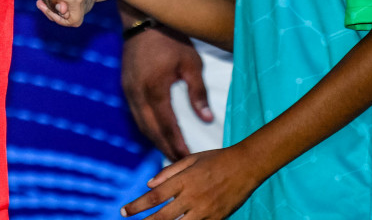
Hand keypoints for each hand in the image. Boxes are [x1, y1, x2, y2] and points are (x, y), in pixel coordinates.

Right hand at [121, 25, 212, 159]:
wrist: (143, 19)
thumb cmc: (171, 39)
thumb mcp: (190, 63)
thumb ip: (197, 92)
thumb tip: (207, 119)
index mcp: (155, 89)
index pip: (166, 126)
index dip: (176, 144)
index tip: (187, 158)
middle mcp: (138, 94)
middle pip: (150, 130)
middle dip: (165, 148)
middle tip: (179, 163)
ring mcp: (128, 90)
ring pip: (140, 124)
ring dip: (154, 140)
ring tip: (169, 152)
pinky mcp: (125, 86)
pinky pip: (135, 114)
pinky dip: (146, 127)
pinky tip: (156, 132)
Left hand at [122, 145, 262, 219]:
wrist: (247, 165)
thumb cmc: (218, 159)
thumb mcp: (192, 159)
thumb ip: (169, 171)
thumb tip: (149, 184)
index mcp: (184, 180)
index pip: (155, 196)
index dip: (137, 205)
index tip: (124, 211)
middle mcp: (192, 196)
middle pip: (163, 216)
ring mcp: (205, 210)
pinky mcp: (216, 218)